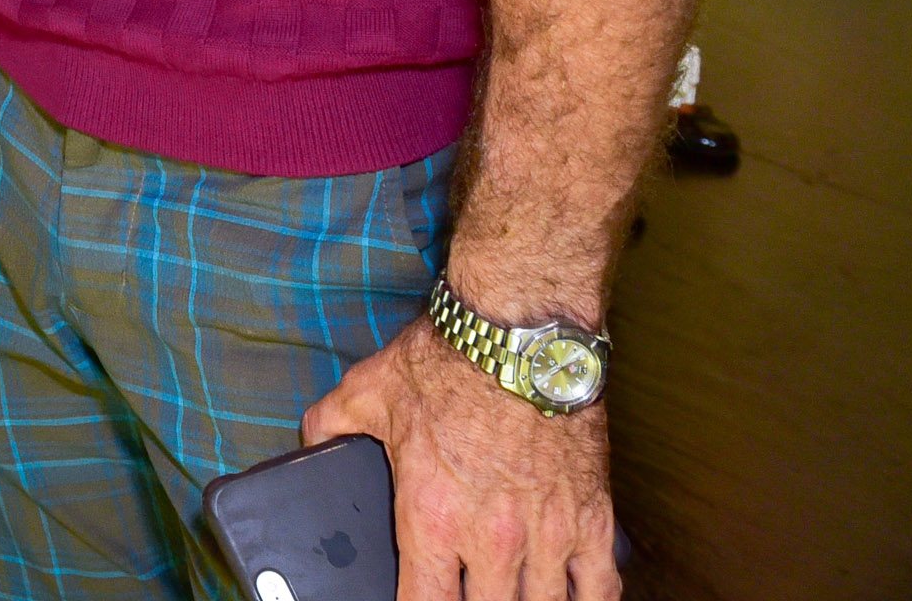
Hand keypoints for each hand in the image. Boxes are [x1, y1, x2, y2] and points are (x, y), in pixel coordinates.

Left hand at [303, 312, 618, 600]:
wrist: (518, 335)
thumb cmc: (445, 363)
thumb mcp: (367, 392)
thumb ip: (330, 426)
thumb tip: (310, 443)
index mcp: (431, 520)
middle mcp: (491, 540)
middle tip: (465, 593)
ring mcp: (547, 535)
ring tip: (508, 596)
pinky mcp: (591, 519)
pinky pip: (600, 589)